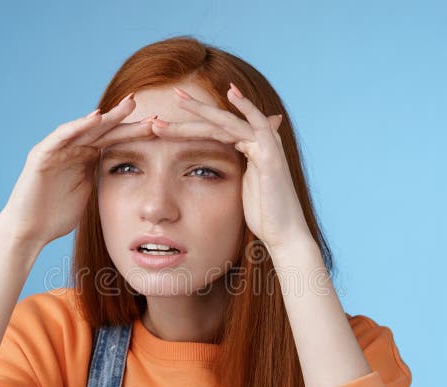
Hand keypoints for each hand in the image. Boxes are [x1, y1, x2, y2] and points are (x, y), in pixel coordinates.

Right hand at [0, 94, 156, 248]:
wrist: (29, 231)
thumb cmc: (56, 216)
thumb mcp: (88, 193)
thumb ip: (101, 178)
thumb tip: (127, 175)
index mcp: (85, 158)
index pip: (113, 140)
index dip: (134, 133)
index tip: (158, 126)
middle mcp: (71, 149)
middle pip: (103, 130)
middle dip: (125, 118)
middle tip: (147, 104)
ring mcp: (56, 150)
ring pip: (85, 128)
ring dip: (107, 116)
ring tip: (128, 106)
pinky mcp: (42, 155)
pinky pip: (61, 137)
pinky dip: (78, 126)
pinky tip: (95, 118)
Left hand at [150, 84, 310, 251]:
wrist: (283, 234)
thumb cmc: (262, 217)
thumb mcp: (238, 191)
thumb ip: (229, 174)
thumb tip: (209, 174)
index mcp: (247, 150)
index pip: (213, 132)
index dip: (188, 126)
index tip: (162, 122)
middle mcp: (257, 142)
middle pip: (217, 122)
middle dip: (192, 110)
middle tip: (170, 95)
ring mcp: (265, 145)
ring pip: (228, 121)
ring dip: (201, 110)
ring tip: (178, 97)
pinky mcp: (271, 153)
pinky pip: (257, 124)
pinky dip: (246, 106)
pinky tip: (231, 92)